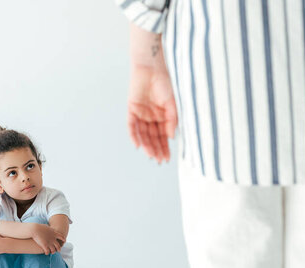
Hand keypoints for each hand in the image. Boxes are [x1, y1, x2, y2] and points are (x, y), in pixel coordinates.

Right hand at [30, 225, 64, 255]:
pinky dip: (47, 253)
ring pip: (53, 250)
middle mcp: (53, 238)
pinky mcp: (44, 245)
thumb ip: (49, 228)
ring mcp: (49, 242)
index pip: (62, 237)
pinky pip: (47, 252)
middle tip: (58, 250)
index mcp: (54, 233)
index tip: (64, 242)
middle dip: (59, 249)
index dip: (63, 240)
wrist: (34, 229)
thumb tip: (48, 227)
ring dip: (53, 252)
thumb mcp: (46, 226)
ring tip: (52, 252)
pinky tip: (46, 253)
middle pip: (58, 246)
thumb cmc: (38, 227)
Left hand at [128, 25, 177, 162]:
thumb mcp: (172, 104)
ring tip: (151, 156)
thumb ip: (172, 120)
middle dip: (156, 149)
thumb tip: (171, 137)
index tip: (167, 159)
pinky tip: (138, 145)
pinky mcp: (132, 109)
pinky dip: (134, 135)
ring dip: (147, 145)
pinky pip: (132, 125)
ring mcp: (141, 114)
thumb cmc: (165, 83)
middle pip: (153, 137)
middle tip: (159, 161)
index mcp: (162, 116)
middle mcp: (151, 117)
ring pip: (143, 134)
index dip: (165, 147)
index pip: (162, 136)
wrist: (153, 67)